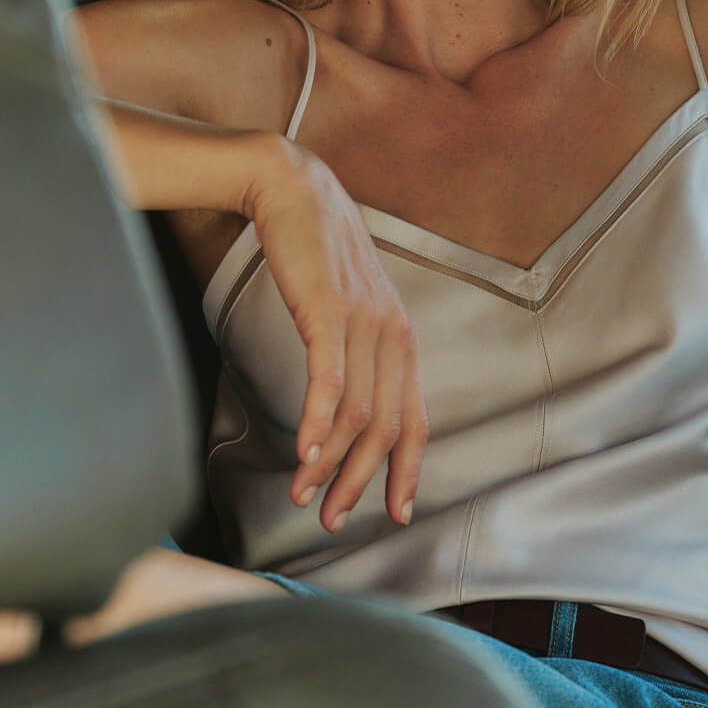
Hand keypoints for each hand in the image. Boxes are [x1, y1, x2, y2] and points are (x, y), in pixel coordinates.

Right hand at [243, 134, 428, 532]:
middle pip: (386, 428)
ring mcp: (364, 322)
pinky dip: (316, 423)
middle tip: (332, 518)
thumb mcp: (349, 305)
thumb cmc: (315, 251)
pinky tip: (303, 453)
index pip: (415, 419)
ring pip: (356, 412)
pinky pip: (328, 380)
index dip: (406, 470)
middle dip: (360, 482)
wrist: (292, 189)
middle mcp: (392, 333)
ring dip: (328, 463)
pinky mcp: (328, 310)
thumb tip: (346, 403)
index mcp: (401, 338)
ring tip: (302, 494)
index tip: (395, 512)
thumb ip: (357, 351)